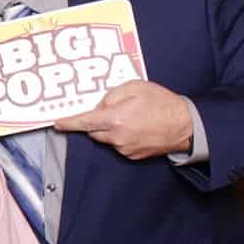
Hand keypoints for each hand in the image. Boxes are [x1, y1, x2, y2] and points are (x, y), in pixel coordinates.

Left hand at [54, 80, 193, 159]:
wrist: (186, 126)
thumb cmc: (163, 104)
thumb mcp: (135, 87)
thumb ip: (111, 95)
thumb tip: (99, 106)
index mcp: (115, 120)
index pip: (84, 122)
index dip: (68, 123)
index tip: (56, 123)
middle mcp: (117, 138)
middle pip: (94, 130)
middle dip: (96, 120)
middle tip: (114, 109)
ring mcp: (125, 149)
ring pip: (106, 137)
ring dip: (110, 128)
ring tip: (132, 116)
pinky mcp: (133, 155)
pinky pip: (118, 144)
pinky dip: (121, 135)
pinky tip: (137, 126)